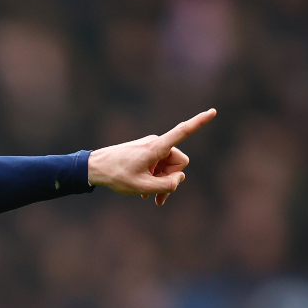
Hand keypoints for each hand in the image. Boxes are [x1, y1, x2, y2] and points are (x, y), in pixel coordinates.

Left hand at [87, 109, 215, 205]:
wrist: (94, 168)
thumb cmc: (117, 176)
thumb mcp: (143, 187)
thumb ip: (166, 185)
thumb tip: (178, 179)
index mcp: (157, 147)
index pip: (182, 131)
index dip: (199, 122)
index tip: (213, 111)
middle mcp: (156, 144)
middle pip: (178, 163)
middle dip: (170, 179)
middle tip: (155, 195)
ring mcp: (151, 148)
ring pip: (168, 167)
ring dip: (161, 182)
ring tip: (148, 196)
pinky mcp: (145, 153)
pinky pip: (159, 167)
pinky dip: (155, 179)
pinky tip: (146, 194)